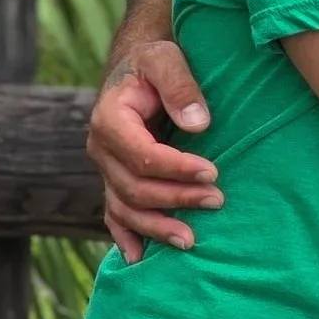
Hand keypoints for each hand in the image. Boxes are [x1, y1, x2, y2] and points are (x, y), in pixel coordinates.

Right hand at [88, 42, 219, 262]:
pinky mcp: (114, 181)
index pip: (142, 155)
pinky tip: (140, 259)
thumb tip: (198, 125)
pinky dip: (126, 237)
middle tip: (217, 200)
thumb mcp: (167, 59)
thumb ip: (181, 86)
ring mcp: (105, 169)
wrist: (137, 71)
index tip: (214, 172)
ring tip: (191, 240)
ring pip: (125, 207)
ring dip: (157, 226)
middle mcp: (100, 148)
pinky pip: (114, 215)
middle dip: (176, 198)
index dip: (177, 168)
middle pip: (134, 187)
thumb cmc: (155, 62)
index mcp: (110, 118)